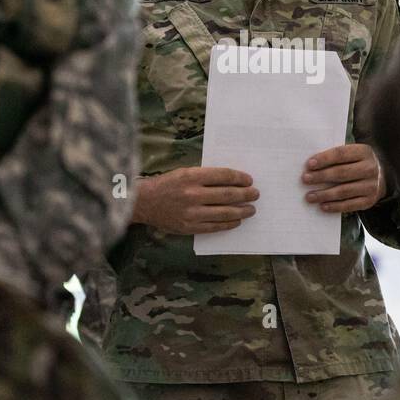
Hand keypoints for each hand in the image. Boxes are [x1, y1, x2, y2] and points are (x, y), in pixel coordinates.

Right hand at [132, 166, 258, 234]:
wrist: (144, 202)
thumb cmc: (166, 185)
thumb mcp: (184, 172)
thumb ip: (205, 176)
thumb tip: (232, 181)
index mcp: (191, 176)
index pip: (223, 176)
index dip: (240, 178)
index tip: (249, 180)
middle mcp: (192, 194)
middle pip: (228, 195)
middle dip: (246, 195)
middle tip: (255, 194)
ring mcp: (191, 213)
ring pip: (224, 212)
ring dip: (242, 211)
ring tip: (251, 209)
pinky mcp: (189, 227)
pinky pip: (215, 227)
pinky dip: (229, 224)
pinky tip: (237, 221)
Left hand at [302, 143, 384, 213]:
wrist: (382, 177)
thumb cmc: (357, 163)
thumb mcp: (352, 154)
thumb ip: (335, 157)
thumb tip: (311, 166)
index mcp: (364, 152)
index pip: (341, 154)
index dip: (324, 159)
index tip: (309, 164)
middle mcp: (370, 168)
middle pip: (341, 173)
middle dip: (321, 176)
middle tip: (305, 179)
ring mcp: (371, 186)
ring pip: (344, 191)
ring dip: (324, 194)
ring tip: (309, 196)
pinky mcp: (369, 201)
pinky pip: (350, 205)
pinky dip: (335, 206)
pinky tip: (323, 206)